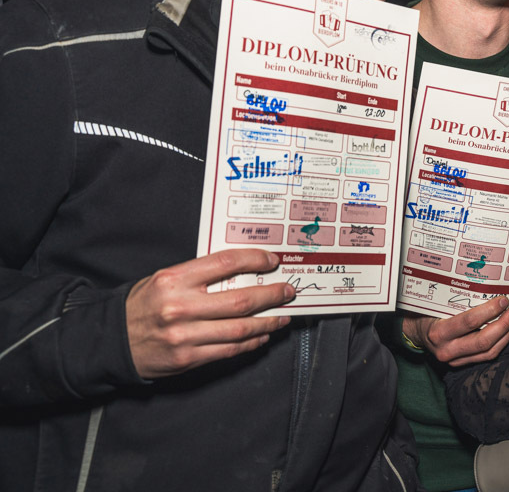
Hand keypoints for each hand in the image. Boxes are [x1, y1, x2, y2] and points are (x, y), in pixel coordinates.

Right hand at [126, 249, 294, 378]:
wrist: (110, 341)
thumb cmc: (142, 305)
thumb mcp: (164, 279)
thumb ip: (200, 275)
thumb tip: (243, 271)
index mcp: (174, 280)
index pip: (226, 263)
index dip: (255, 260)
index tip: (272, 261)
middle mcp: (180, 307)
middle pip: (241, 300)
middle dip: (272, 295)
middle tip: (287, 291)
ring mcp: (185, 336)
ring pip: (240, 328)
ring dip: (268, 322)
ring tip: (281, 316)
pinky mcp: (187, 359)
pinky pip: (229, 350)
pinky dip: (251, 343)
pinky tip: (261, 335)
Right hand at [402, 296, 508, 366]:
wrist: (415, 332)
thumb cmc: (427, 313)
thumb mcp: (436, 304)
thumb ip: (457, 300)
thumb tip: (487, 286)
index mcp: (438, 332)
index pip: (468, 322)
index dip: (489, 311)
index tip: (503, 301)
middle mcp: (446, 350)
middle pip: (482, 341)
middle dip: (503, 325)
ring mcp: (454, 360)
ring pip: (487, 352)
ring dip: (505, 335)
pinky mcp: (461, 364)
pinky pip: (485, 356)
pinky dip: (500, 343)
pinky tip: (507, 331)